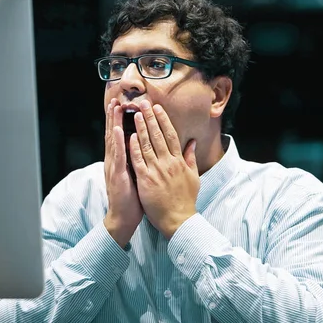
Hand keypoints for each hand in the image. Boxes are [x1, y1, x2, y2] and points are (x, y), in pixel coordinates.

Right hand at [103, 98, 143, 247]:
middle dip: (114, 117)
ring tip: (115, 108)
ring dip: (114, 123)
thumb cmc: (131, 199)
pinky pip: (118, 156)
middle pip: (114, 135)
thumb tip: (143, 150)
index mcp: (119, 161)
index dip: (119, 121)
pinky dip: (118, 142)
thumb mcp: (136, 176)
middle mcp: (114, 161)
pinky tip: (119, 130)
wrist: (123, 218)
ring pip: (114, 141)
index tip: (122, 105)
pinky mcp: (117, 175)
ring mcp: (114, 167)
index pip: (119, 137)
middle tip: (116, 100)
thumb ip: (137, 162)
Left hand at [129, 100, 199, 238]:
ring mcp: (156, 171)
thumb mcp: (193, 177)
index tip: (157, 108)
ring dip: (140, 128)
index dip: (163, 120)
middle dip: (150, 118)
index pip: (170, 135)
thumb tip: (192, 142)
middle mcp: (168, 163)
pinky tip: (129, 136)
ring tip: (135, 114)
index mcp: (179, 161)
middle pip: (158, 135)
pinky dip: (133, 148)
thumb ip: (190, 158)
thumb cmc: (185, 200)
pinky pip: (138, 161)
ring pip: (147, 145)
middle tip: (143, 103)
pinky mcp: (146, 180)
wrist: (178, 220)